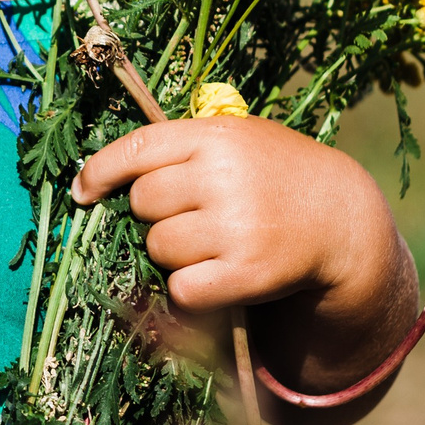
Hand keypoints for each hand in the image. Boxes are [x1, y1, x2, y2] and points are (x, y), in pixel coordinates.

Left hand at [72, 116, 415, 415]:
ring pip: (159, 247)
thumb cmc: (275, 175)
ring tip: (212, 242)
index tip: (82, 191)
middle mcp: (224, 176)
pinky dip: (191, 288)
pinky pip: (182, 289)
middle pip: (142, 203)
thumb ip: (181, 147)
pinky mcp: (247, 272)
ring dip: (173, 252)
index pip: (137, 148)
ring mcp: (236, 226)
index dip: (99, 171)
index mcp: (217, 135)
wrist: (342, 219)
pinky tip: (217, 274)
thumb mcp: (238, 139)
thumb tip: (94, 176)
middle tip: (192, 215)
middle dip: (155, 214)